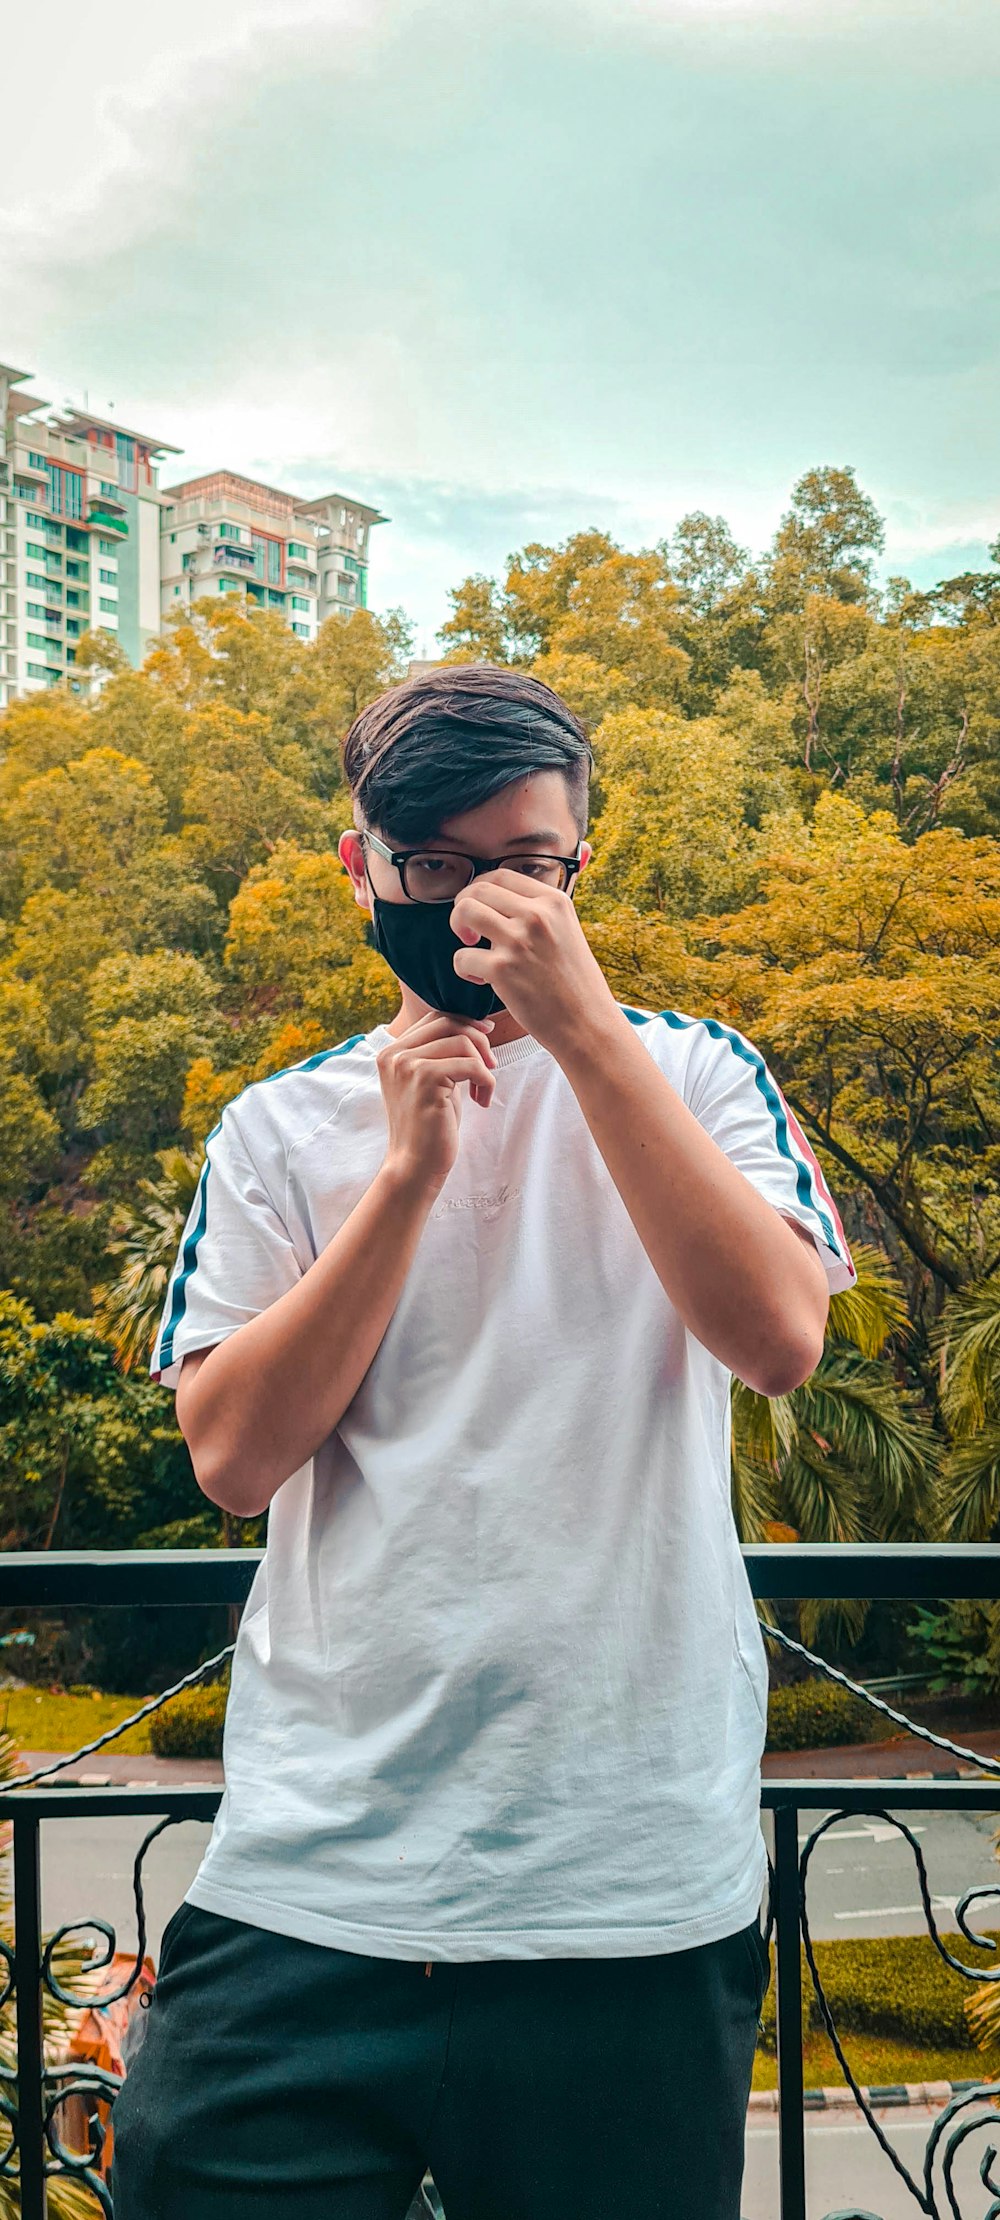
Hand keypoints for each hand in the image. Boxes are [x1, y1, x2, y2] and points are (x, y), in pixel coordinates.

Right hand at [376, 1012, 497, 1193]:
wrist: (415, 1165)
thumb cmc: (429, 1126)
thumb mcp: (430, 1081)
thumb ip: (439, 1054)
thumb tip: (472, 1026)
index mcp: (391, 1052)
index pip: (434, 1018)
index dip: (465, 1023)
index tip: (487, 1036)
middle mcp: (394, 1054)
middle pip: (448, 1023)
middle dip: (478, 1039)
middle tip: (491, 1064)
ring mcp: (407, 1064)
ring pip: (463, 1042)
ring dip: (483, 1065)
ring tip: (483, 1090)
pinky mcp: (425, 1078)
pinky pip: (472, 1065)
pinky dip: (486, 1081)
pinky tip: (482, 1101)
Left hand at [450, 870, 617, 1054]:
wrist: (587, 1023)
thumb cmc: (574, 982)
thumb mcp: (568, 931)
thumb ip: (542, 911)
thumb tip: (513, 891)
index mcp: (553, 901)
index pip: (501, 875)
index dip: (481, 890)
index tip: (482, 910)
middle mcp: (536, 915)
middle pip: (477, 889)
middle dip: (464, 908)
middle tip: (471, 932)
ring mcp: (518, 941)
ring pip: (465, 911)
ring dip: (459, 928)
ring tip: (472, 948)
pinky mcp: (503, 970)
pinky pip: (461, 957)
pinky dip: (465, 969)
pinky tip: (482, 979)